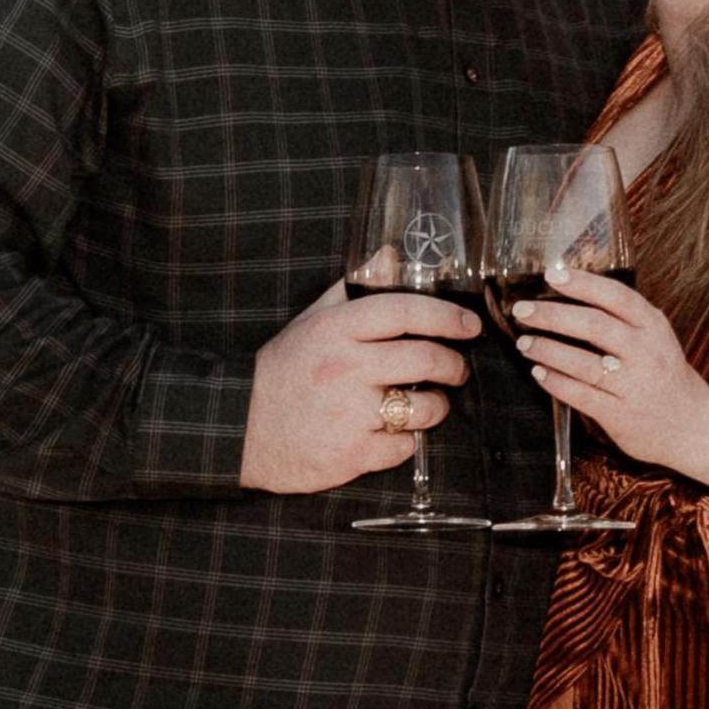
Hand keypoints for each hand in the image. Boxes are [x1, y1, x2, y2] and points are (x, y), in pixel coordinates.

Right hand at [241, 277, 478, 494]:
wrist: (239, 429)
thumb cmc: (281, 372)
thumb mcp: (310, 321)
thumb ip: (353, 288)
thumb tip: (390, 254)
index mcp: (336, 330)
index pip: (405, 311)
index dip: (446, 316)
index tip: (468, 325)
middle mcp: (345, 368)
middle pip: (426, 359)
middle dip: (453, 366)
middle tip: (456, 370)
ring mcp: (349, 413)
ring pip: (423, 407)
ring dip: (436, 407)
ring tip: (426, 405)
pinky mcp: (351, 454)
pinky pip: (404, 447)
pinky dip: (405, 442)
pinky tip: (392, 434)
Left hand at [509, 270, 708, 476]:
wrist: (694, 425)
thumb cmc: (664, 374)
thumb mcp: (656, 338)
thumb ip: (624, 318)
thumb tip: (571, 293)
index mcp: (654, 326)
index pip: (616, 296)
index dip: (582, 284)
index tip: (552, 275)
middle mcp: (646, 353)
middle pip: (593, 326)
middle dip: (552, 315)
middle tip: (522, 310)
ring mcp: (633, 386)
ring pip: (583, 363)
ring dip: (547, 350)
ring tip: (525, 342)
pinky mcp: (620, 415)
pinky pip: (580, 395)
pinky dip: (555, 382)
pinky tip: (539, 372)